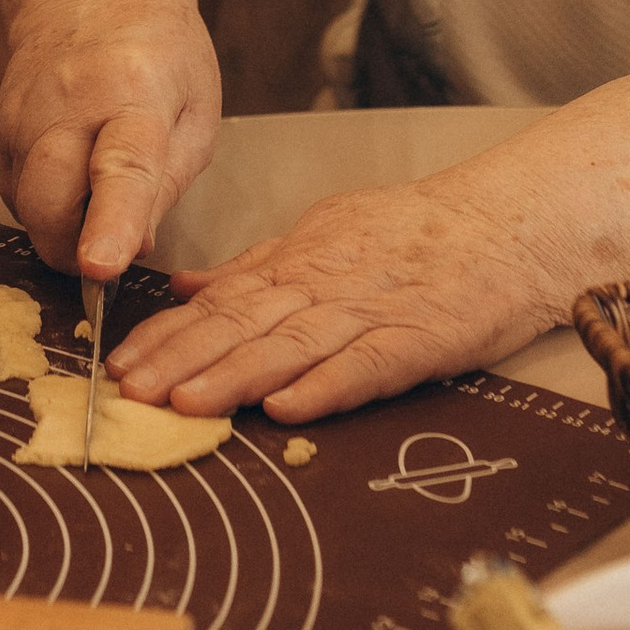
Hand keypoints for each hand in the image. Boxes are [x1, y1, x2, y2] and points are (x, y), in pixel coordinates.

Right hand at [0, 0, 220, 284]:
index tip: (100, 267)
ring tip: (95, 192)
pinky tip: (69, 173)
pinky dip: (41, 202)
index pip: (122, 168)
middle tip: (108, 248)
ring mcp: (23, 110)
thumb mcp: (197, 112)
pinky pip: (13, 190)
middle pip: (49, 199)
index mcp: (136, 92)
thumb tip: (135, 249)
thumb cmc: (161, 52)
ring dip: (58, 224)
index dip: (110, 224)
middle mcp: (68, 99)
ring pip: (25, 202)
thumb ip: (168, 185)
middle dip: (71, 247)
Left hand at [108, 181, 567, 421]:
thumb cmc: (421, 233)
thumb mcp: (329, 231)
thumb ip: (259, 264)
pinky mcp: (421, 337)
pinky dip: (325, 384)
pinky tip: (285, 406)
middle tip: (126, 392)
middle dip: (179, 359)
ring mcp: (373, 310)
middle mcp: (327, 282)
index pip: (221, 299)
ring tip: (183, 404)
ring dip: (233, 375)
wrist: (512, 223)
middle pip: (242, 322)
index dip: (167, 333)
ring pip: (291, 343)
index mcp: (302, 259)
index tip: (117, 362)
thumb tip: (186, 286)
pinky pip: (367, 363)